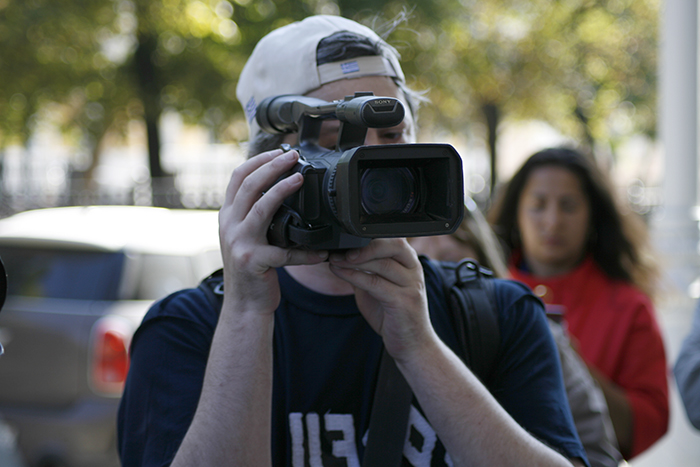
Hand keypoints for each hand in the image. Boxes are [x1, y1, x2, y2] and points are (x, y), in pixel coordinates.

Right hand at [218, 149, 328, 313]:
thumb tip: (283, 187)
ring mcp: (239, 243)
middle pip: (249, 185)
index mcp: (228, 215)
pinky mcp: (253, 262)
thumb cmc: (253, 269)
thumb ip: (256, 214)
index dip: (258, 159)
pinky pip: (284, 253)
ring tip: (301, 178)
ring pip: (261, 207)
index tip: (280, 151)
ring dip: (282, 189)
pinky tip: (322, 252)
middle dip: (272, 165)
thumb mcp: (246, 236)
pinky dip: (306, 252)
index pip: (238, 176)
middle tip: (293, 155)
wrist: (243, 305)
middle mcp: (229, 225)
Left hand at [328, 238, 433, 360]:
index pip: (394, 237)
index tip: (346, 238)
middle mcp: (414, 270)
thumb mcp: (379, 287)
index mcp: (409, 262)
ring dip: (354, 260)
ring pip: (383, 264)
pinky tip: (340, 273)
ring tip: (334, 260)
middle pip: (393, 245)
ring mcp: (411, 286)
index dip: (370, 235)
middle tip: (340, 249)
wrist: (412, 344)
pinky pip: (376, 283)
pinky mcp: (403, 302)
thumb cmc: (394, 314)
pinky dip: (354, 276)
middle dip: (364, 245)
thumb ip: (366, 271)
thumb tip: (340, 255)